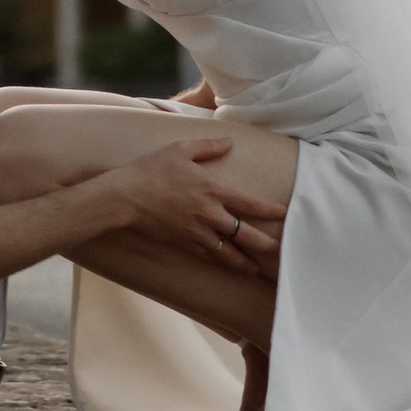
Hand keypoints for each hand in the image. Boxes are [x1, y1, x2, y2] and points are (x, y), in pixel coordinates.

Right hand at [102, 136, 282, 266]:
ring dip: (244, 261)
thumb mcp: (181, 149)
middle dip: (264, 244)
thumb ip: (208, 146)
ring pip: (227, 252)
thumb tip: (229, 142)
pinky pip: (207, 254)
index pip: (249, 203)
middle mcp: (209, 214)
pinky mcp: (183, 242)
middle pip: (245, 234)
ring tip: (256, 268)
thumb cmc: (151, 169)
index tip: (285, 214)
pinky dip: (219, 260)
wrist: (125, 197)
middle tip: (280, 251)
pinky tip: (226, 264)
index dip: (269, 210)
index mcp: (212, 190)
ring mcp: (196, 231)